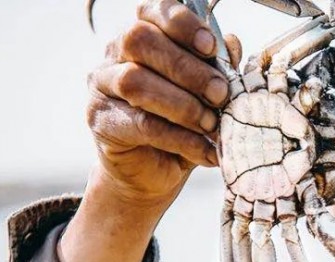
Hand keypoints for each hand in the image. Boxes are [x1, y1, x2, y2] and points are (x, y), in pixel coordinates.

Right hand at [87, 0, 241, 202]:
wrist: (154, 172)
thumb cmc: (181, 126)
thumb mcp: (205, 97)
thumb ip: (216, 69)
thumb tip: (232, 44)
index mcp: (143, 35)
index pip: (152, 11)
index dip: (182, 23)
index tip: (210, 46)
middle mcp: (115, 53)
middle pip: (141, 40)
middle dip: (187, 68)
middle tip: (220, 94)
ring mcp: (103, 86)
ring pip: (135, 81)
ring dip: (182, 104)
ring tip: (211, 124)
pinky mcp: (101, 121)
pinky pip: (141, 124)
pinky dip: (180, 138)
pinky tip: (205, 150)